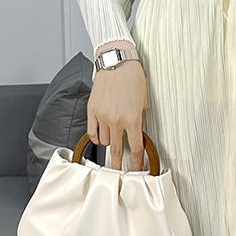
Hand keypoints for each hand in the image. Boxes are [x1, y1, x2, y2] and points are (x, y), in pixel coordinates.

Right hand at [88, 46, 147, 171]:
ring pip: (103, 141)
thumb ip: (140, 117)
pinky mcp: (92, 110)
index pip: (134, 148)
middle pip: (116, 150)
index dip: (136, 161)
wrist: (116, 62)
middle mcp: (116, 120)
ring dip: (108, 144)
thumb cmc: (132, 77)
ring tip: (111, 143)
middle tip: (119, 173)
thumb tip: (138, 131)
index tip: (136, 168)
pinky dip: (96, 137)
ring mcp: (102, 116)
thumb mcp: (144, 100)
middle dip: (119, 164)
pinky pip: (92, 131)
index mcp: (132, 119)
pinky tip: (100, 137)